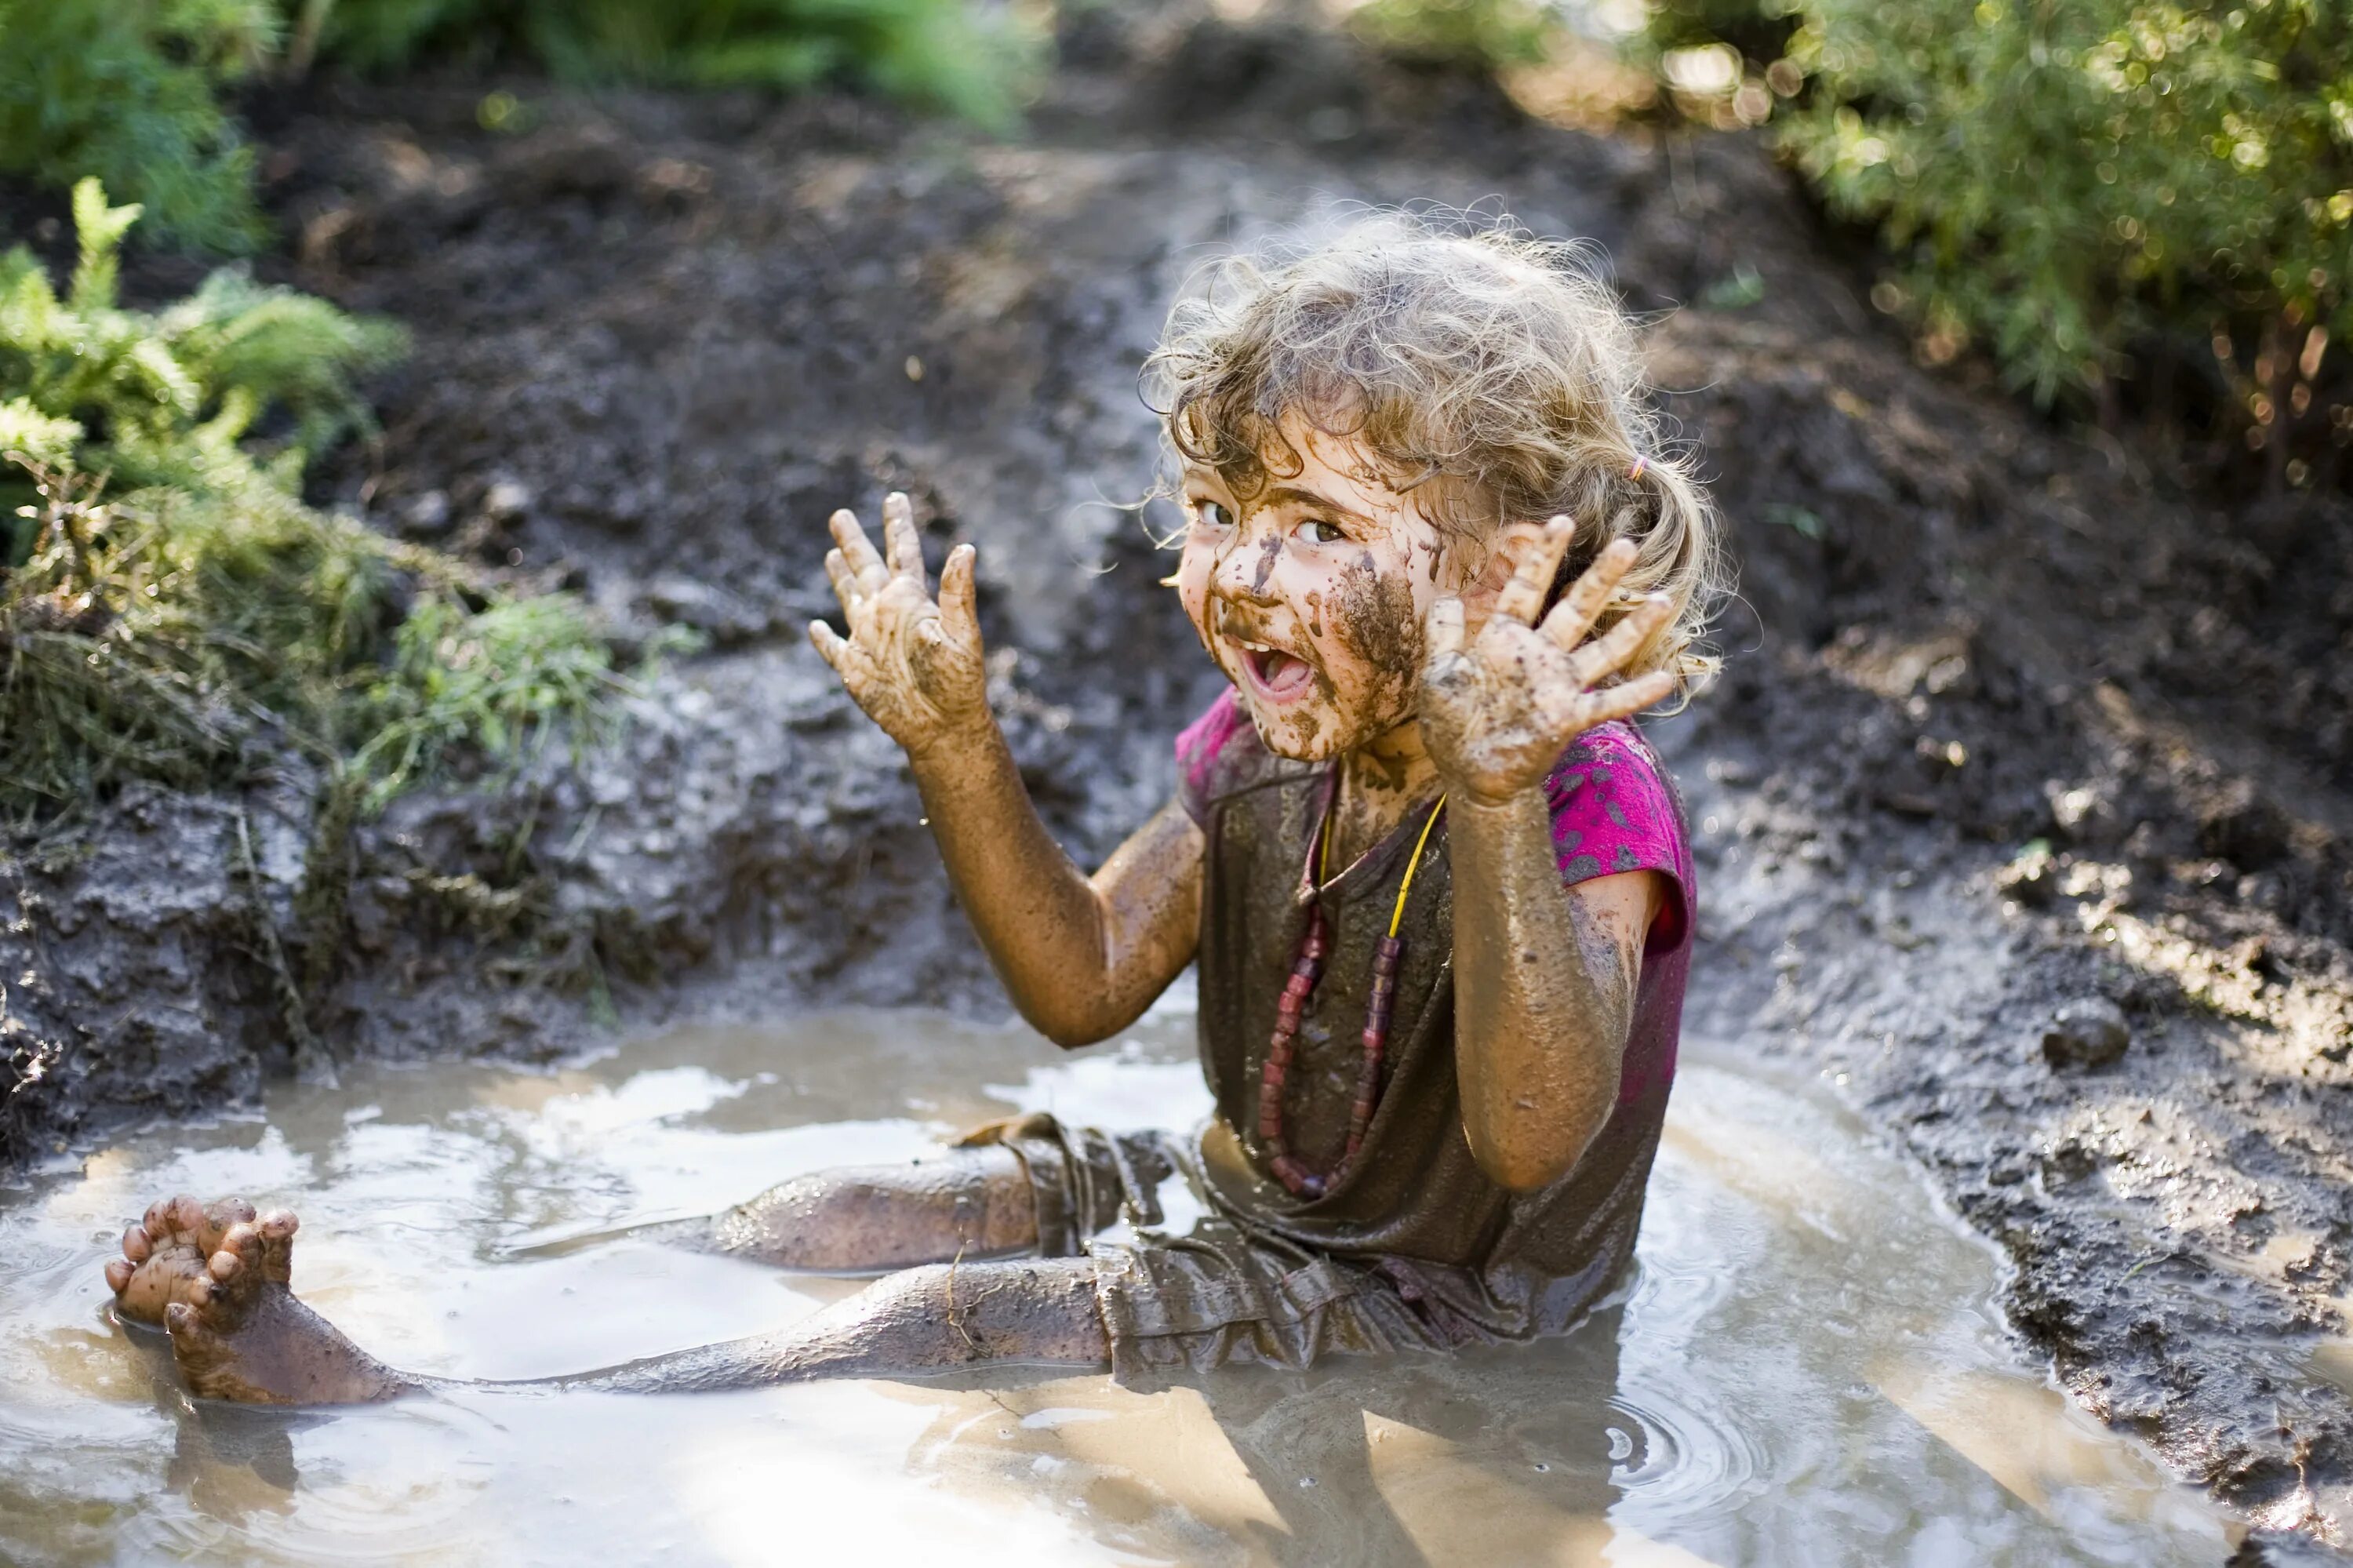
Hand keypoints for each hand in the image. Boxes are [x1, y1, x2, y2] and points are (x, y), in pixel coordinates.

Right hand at [809, 492, 988, 760]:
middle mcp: (888, 613)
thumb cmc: (959, 682)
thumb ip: (958, 593)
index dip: (897, 524)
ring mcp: (869, 639)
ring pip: (848, 598)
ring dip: (839, 576)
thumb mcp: (961, 634)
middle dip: (854, 541)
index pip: (902, 552)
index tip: (895, 497)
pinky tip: (815, 627)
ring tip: (832, 554)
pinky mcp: (854, 669)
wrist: (942, 726)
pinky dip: (823, 638)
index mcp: (911, 600)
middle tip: (840, 514)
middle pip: (866, 567)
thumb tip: (967, 548)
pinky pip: (833, 649)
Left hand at [1419, 520, 1677, 805]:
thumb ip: (1443, 633)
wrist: (1472, 778)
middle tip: (1628, 544)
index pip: (1526, 588)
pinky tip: (1666, 677)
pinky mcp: (1568, 718)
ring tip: (1662, 598)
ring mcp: (1557, 686)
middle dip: (1600, 577)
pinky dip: (1636, 692)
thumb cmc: (1453, 726)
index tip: (1561, 521)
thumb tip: (1448, 595)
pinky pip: (1608, 703)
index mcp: (1505, 640)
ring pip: (1602, 648)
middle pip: (1574, 608)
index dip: (1542, 556)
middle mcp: (1538, 656)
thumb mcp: (1438, 675)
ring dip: (1632, 626)